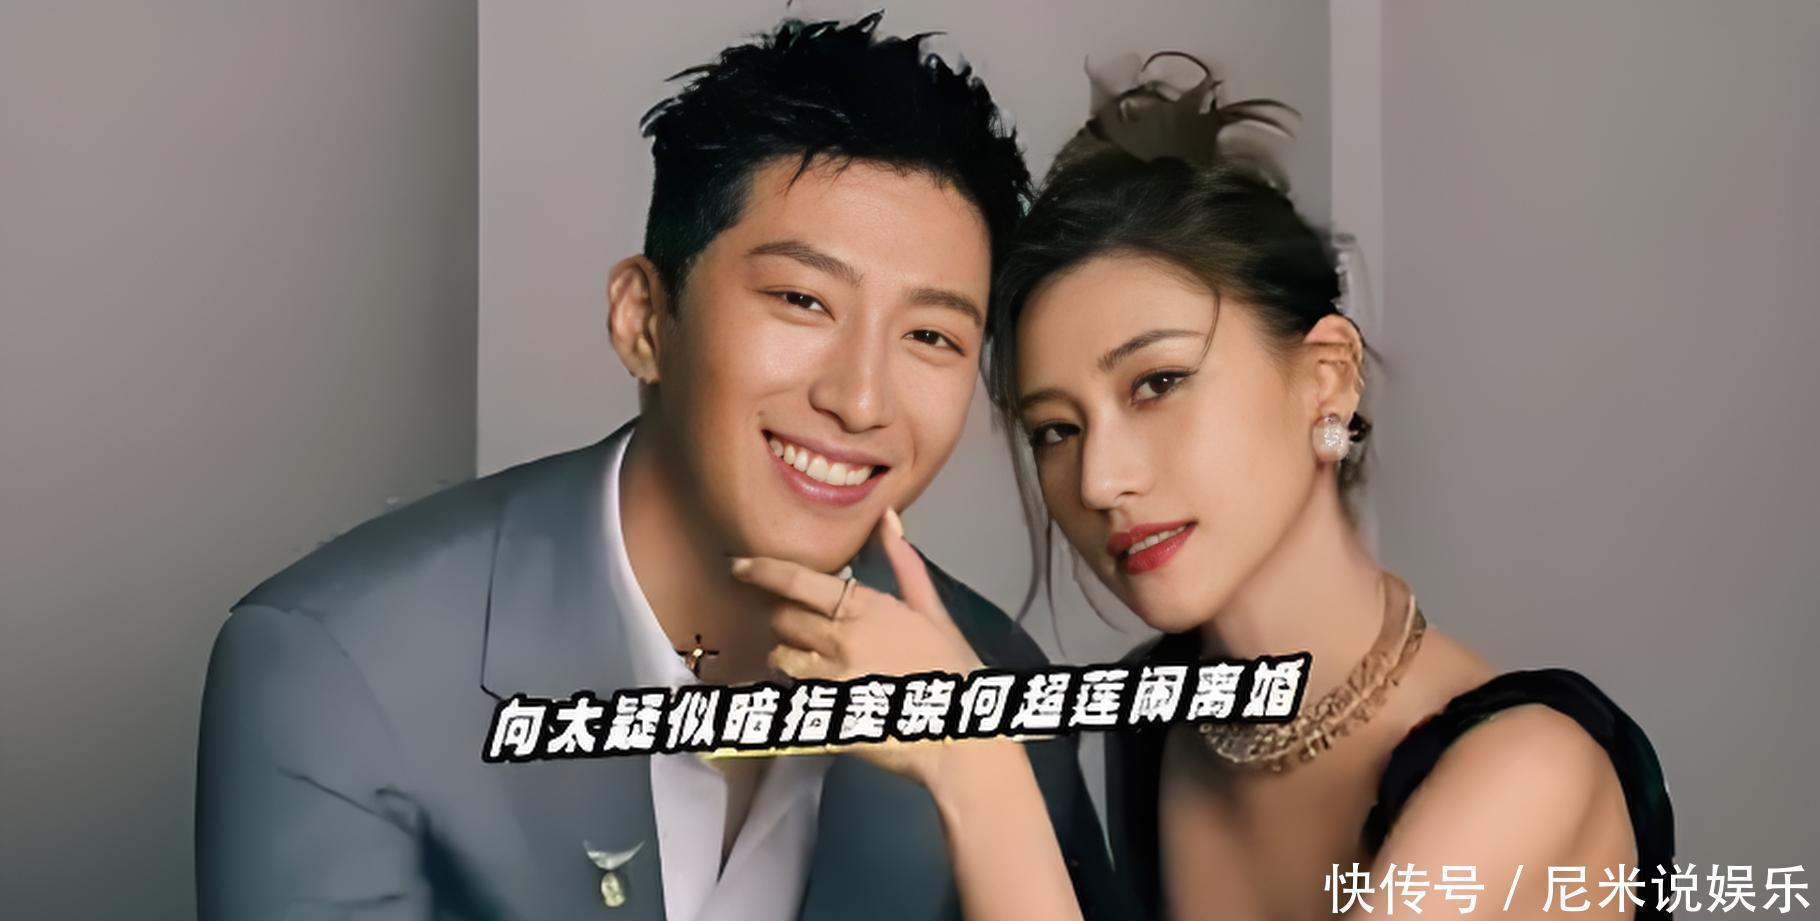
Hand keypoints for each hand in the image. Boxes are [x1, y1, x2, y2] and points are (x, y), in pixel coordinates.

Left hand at [729, 507, 983, 785]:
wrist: (960, 735)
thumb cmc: (951, 670)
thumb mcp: (932, 611)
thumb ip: (904, 563)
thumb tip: (886, 517)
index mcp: (865, 609)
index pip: (798, 583)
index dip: (762, 571)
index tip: (739, 566)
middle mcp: (840, 641)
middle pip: (783, 620)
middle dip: (787, 619)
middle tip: (804, 627)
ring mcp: (830, 682)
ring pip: (782, 658)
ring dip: (788, 656)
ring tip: (810, 662)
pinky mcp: (826, 717)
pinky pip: (791, 697)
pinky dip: (795, 692)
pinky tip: (812, 697)